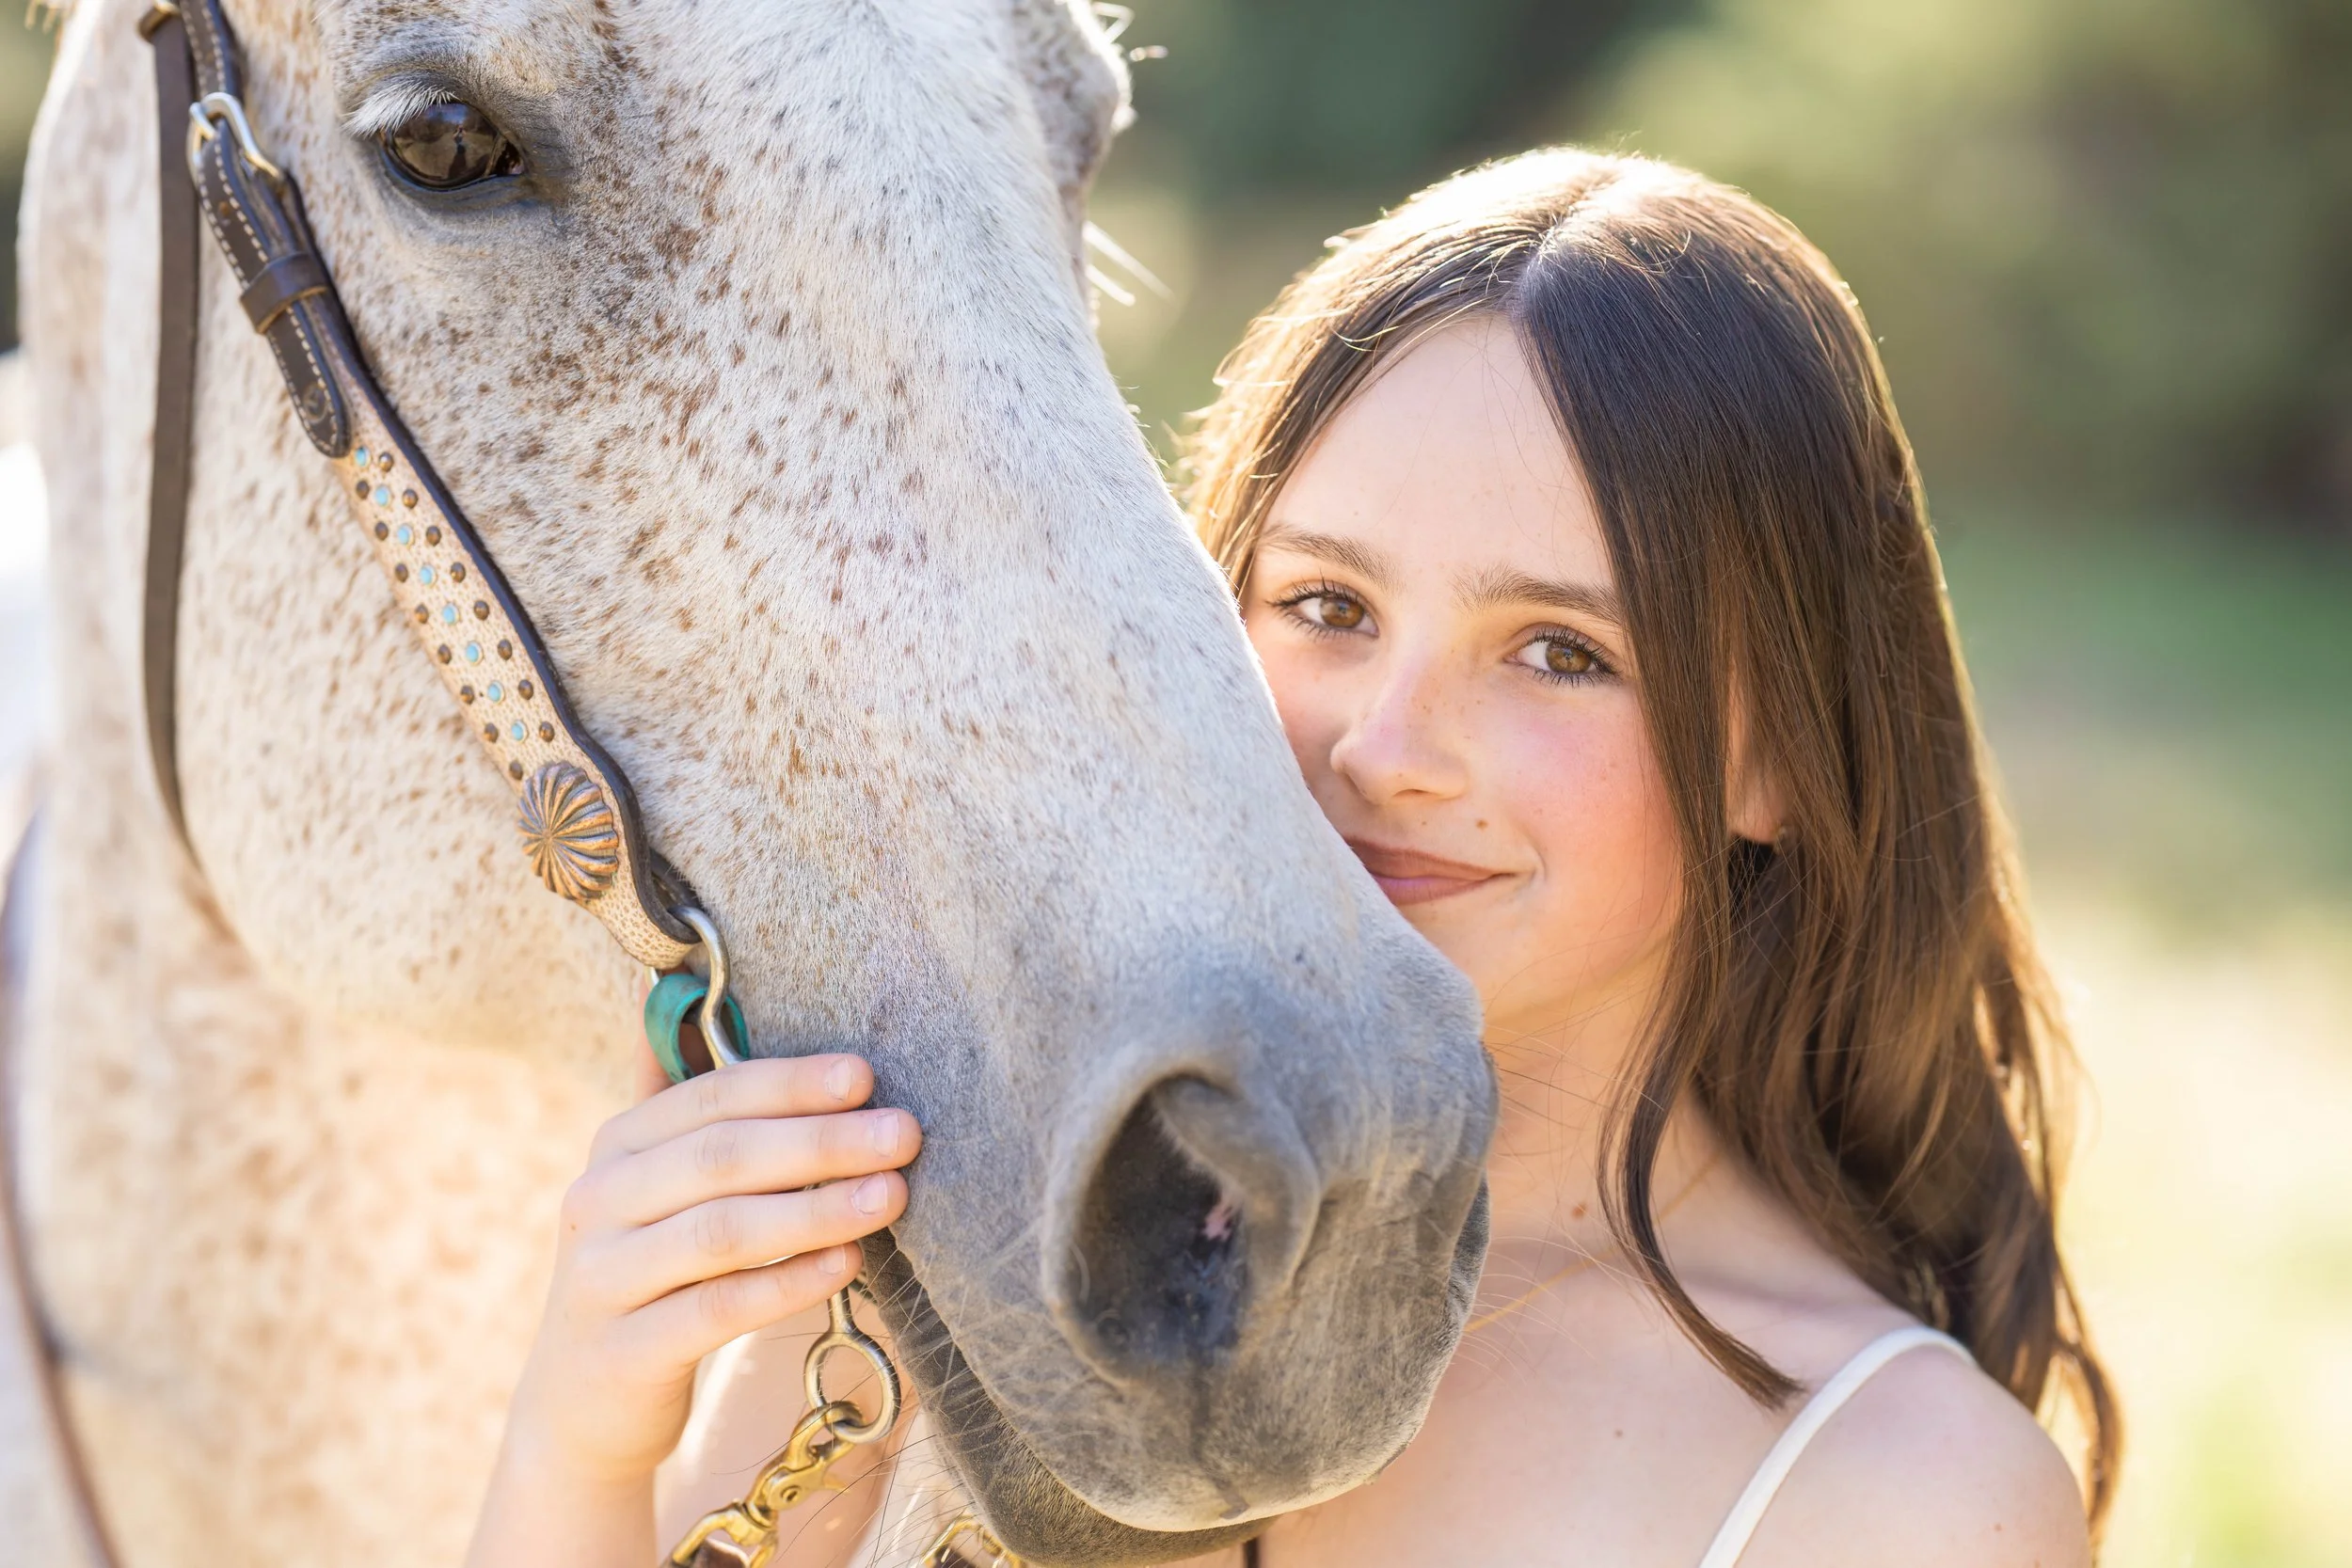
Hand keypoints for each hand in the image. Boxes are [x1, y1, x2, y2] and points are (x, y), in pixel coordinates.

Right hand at [468, 1050, 918, 1567]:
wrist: (581, 1406)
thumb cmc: (650, 1277)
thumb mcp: (655, 1191)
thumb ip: (689, 1114)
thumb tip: (691, 997)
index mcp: (616, 1146)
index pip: (711, 1096)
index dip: (790, 1083)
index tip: (865, 1076)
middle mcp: (596, 1201)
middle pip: (721, 1157)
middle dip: (821, 1140)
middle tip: (903, 1134)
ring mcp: (601, 1277)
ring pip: (721, 1231)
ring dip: (815, 1208)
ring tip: (890, 1195)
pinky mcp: (622, 1351)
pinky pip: (716, 1309)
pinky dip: (787, 1282)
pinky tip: (846, 1264)